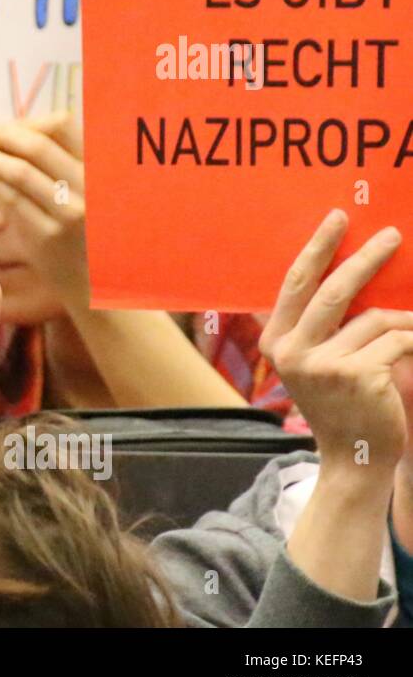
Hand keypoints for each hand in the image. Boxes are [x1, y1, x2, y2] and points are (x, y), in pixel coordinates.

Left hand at [0, 113, 88, 310]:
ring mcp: (70, 212)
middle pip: (37, 144)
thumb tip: (19, 127)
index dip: (25, 121)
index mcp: (100, 166)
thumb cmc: (84, 227)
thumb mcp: (85, 186)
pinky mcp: (48, 236)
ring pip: (21, 171)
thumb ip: (62, 159)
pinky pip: (12, 200)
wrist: (95, 282)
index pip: (62, 124)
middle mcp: (90, 186)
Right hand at [259, 210, 411, 477]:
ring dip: (404, 321)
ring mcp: (323, 364)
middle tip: (392, 236)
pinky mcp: (357, 374)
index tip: (338, 218)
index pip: (296, 284)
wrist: (355, 458)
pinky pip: (397, 341)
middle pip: (334, 290)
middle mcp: (291, 351)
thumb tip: (352, 273)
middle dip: (366, 259)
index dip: (318, 248)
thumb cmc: (341, 404)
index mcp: (275, 343)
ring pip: (376, 319)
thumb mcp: (316, 362)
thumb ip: (321, 325)